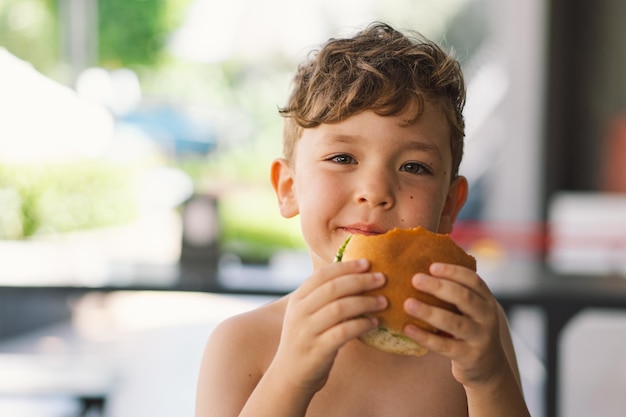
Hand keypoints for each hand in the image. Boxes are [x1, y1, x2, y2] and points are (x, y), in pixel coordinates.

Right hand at [272, 259, 386, 393]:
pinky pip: (344, 332)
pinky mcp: (317, 350)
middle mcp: (299, 313)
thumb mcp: (307, 314)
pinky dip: (362, 325)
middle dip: (360, 281)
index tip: (367, 263)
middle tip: (382, 279)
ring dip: (365, 302)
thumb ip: (323, 297)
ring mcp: (307, 331)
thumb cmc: (307, 340)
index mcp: (298, 299)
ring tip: (383, 301)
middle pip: (333, 288)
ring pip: (340, 308)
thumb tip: (355, 275)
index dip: (346, 267)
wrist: (290, 376)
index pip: (322, 275)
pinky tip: (374, 323)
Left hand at [402, 263, 508, 386]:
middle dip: (439, 287)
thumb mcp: (470, 309)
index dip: (453, 272)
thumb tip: (420, 270)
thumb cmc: (469, 328)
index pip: (473, 281)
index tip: (431, 267)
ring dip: (429, 312)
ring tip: (408, 304)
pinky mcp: (469, 356)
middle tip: (415, 279)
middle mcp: (487, 317)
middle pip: (464, 298)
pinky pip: (444, 345)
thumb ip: (454, 293)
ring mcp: (480, 337)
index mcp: (486, 300)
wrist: (488, 365)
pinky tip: (408, 329)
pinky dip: (425, 337)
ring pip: (454, 323)